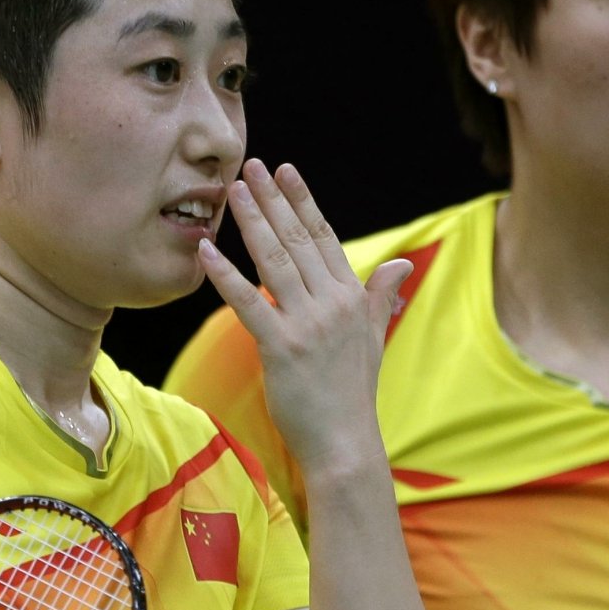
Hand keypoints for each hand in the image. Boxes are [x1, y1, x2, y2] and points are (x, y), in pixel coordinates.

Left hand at [198, 159, 409, 473]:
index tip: (286, 172)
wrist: (345, 442)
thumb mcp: (373, 338)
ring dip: (251, 222)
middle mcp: (332, 304)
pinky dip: (225, 274)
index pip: (324, 238)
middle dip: (273, 199)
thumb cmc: (353, 393)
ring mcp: (307, 324)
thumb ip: (380, 296)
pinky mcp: (281, 347)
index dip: (303, 202)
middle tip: (251, 166)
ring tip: (232, 192)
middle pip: (297, 240)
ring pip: (274, 261)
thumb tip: (401, 264)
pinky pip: (248, 302)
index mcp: (352, 297)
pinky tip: (207, 249)